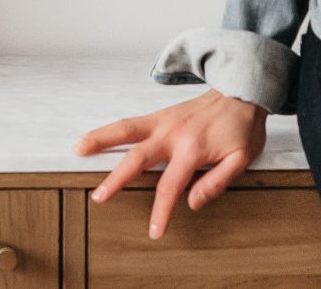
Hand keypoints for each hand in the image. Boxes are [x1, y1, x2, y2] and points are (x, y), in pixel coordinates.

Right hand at [74, 90, 267, 238]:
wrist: (241, 90)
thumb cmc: (241, 127)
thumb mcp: (242, 158)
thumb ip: (217, 181)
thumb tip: (192, 201)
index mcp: (193, 148)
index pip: (171, 186)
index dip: (161, 211)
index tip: (154, 230)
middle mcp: (173, 132)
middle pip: (138, 157)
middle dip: (117, 178)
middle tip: (100, 196)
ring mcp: (164, 120)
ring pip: (126, 129)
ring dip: (101, 139)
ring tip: (79, 148)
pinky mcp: (160, 114)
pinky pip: (131, 122)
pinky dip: (111, 130)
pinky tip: (95, 137)